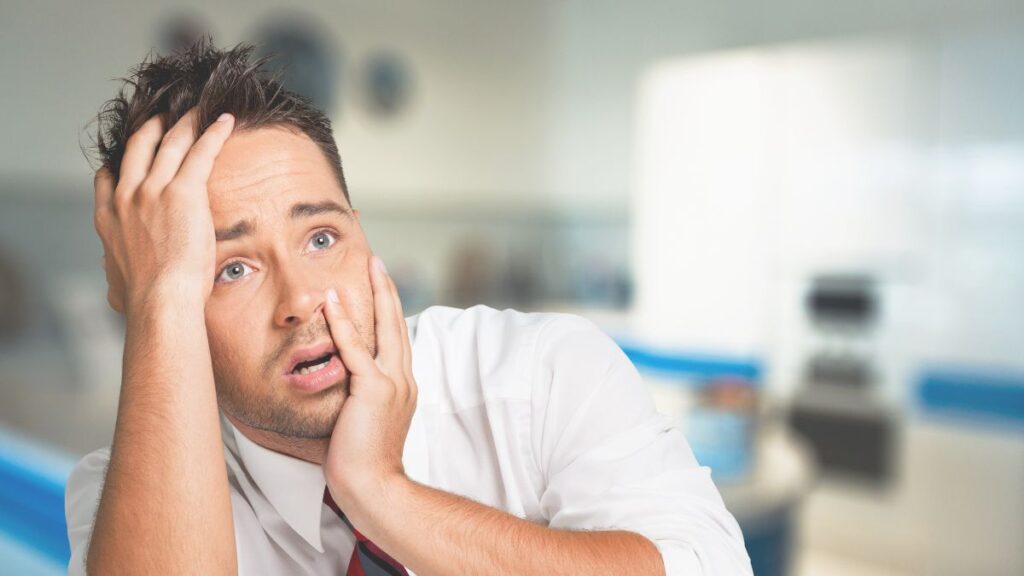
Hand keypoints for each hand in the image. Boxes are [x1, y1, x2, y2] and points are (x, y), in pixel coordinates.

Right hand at [93, 109, 234, 313]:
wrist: (160, 299)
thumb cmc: (144, 301)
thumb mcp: (116, 285)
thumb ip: (114, 274)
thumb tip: (112, 282)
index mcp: (108, 218)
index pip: (109, 176)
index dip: (123, 160)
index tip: (135, 151)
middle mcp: (126, 196)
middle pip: (138, 147)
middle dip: (152, 127)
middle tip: (165, 116)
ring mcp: (152, 189)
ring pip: (170, 142)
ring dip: (185, 122)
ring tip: (197, 109)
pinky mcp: (183, 190)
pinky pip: (201, 151)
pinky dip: (213, 131)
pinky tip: (225, 120)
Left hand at [323, 255, 416, 510]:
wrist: (373, 486)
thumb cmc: (362, 462)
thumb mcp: (363, 421)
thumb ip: (356, 397)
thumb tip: (338, 386)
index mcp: (402, 386)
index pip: (396, 339)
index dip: (389, 311)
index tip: (381, 288)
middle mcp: (403, 379)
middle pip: (397, 324)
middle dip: (387, 290)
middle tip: (378, 262)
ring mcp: (392, 383)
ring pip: (384, 328)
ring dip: (375, 293)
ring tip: (368, 266)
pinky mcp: (374, 389)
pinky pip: (356, 348)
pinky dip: (343, 322)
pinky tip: (331, 299)